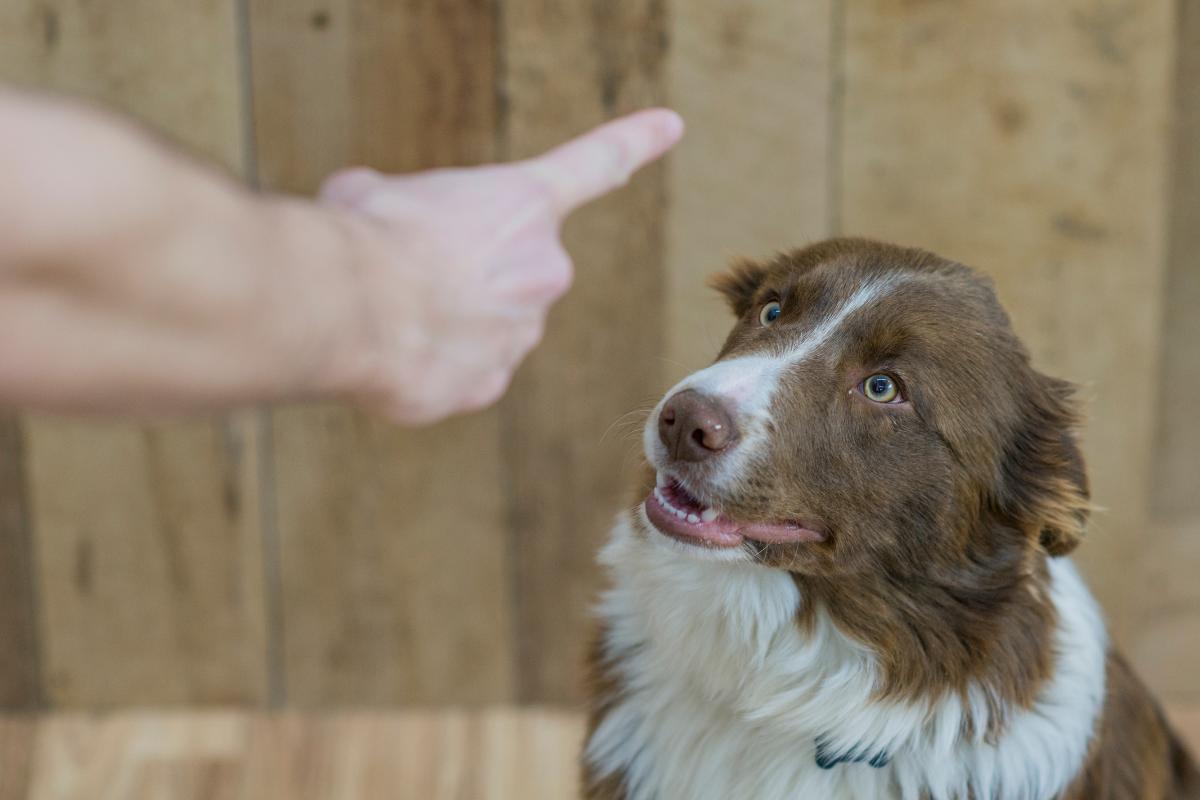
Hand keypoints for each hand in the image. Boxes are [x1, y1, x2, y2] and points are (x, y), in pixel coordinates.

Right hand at [318, 108, 683, 424]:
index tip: (673, 124)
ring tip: (394, 310)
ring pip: (486, 323)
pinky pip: (463, 369)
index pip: (594, 163)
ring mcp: (522, 333)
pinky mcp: (489, 384)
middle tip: (410, 270)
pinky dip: (432, 363)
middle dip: (467, 271)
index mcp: (525, 201)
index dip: (633, 141)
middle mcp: (543, 268)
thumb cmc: (367, 234)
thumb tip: (384, 223)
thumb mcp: (378, 189)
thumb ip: (408, 204)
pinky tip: (398, 349)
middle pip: (510, 268)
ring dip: (446, 318)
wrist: (356, 308)